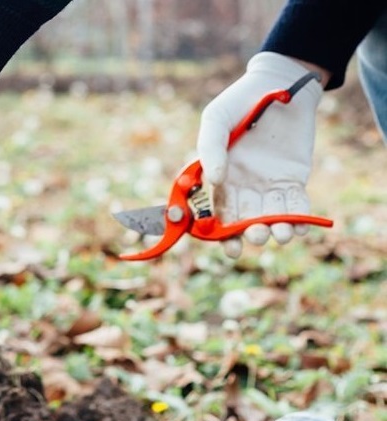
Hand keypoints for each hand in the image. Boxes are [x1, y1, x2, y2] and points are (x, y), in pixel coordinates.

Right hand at [197, 52, 322, 257]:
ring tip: (280, 235)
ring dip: (275, 230)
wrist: (280, 83)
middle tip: (257, 236)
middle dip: (251, 234)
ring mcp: (269, 184)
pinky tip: (300, 227)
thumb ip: (210, 149)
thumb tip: (213, 181)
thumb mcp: (216, 119)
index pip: (218, 214)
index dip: (223, 234)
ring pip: (271, 216)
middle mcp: (243, 187)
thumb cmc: (240, 101)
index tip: (231, 247)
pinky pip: (295, 204)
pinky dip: (298, 218)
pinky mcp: (293, 179)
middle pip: (245, 220)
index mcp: (220, 179)